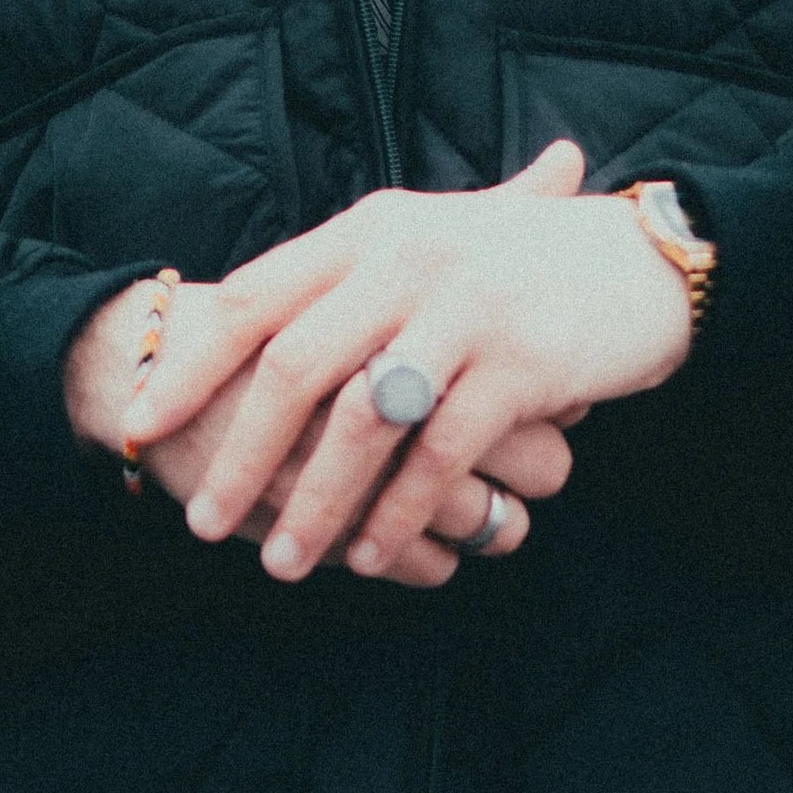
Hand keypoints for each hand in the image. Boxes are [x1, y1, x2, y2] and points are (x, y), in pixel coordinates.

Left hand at [119, 143, 690, 585]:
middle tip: (201, 521)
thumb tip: (246, 314)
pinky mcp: (520, 365)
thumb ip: (352, 273)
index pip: (255, 299)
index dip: (189, 367)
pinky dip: (398, 513)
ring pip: (361, 422)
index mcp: (372, 229)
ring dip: (314, 504)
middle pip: (292, 366)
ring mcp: (464, 311)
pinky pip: (439, 454)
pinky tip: (373, 556)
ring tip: (284, 564)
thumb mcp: (433, 238)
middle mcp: (407, 260)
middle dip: (239, 455)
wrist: (651, 257)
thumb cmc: (531, 259)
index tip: (140, 427)